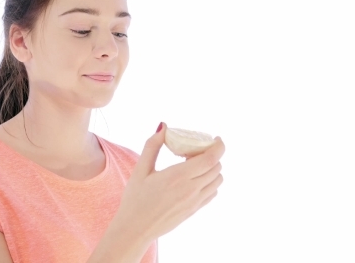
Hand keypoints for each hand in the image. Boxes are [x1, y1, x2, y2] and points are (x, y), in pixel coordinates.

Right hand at [113, 122, 224, 242]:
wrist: (135, 228)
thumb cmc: (135, 198)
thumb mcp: (141, 169)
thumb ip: (152, 145)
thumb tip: (163, 126)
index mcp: (178, 176)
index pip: (211, 158)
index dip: (219, 146)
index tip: (216, 138)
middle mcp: (191, 189)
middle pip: (216, 167)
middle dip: (212, 155)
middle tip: (197, 150)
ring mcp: (194, 202)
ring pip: (217, 180)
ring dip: (212, 168)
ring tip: (195, 165)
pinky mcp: (194, 210)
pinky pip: (212, 193)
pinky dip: (210, 182)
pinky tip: (194, 179)